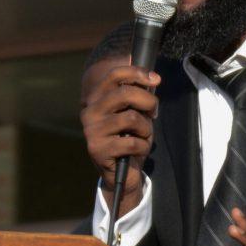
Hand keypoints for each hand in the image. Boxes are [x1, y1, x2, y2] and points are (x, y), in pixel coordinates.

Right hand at [80, 63, 160, 214]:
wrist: (121, 172)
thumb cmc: (129, 137)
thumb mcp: (134, 112)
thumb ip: (137, 96)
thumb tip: (152, 78)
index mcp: (96, 98)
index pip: (115, 75)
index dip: (137, 72)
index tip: (156, 79)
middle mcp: (90, 111)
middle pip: (126, 93)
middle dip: (148, 101)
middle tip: (154, 112)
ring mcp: (91, 130)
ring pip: (131, 118)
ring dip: (146, 128)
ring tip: (143, 135)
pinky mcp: (98, 149)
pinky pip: (131, 142)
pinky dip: (143, 146)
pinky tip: (138, 150)